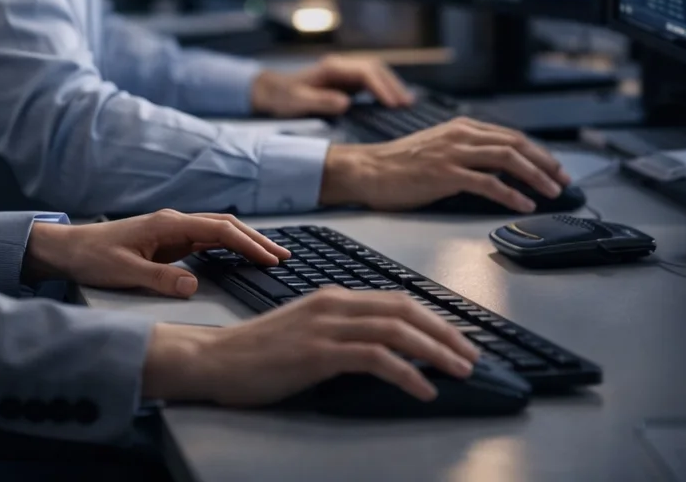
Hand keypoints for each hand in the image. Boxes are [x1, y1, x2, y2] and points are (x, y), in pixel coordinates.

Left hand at [23, 210, 290, 297]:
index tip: (270, 258)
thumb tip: (193, 285)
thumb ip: (160, 279)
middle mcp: (174, 222)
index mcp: (168, 225)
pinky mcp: (168, 240)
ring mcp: (172, 230)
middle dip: (256, 239)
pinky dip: (229, 246)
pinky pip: (206, 240)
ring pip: (218, 231)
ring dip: (245, 241)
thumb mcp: (125, 273)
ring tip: (271, 255)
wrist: (69, 249)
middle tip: (283, 256)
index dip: (247, 244)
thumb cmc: (93, 257)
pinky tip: (240, 255)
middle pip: (225, 225)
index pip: (219, 231)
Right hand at [141, 288, 480, 404]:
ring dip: (436, 351)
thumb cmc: (257, 352)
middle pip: (405, 310)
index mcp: (333, 296)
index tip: (457, 339)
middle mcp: (334, 304)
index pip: (397, 301)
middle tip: (471, 355)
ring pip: (397, 330)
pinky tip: (423, 388)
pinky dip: (406, 372)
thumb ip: (342, 331)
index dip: (434, 319)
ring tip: (459, 371)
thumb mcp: (306, 331)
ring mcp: (326, 326)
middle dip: (445, 332)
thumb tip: (382, 348)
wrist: (215, 360)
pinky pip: (375, 358)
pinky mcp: (318, 352)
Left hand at [250, 55, 412, 116]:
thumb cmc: (284, 97)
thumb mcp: (298, 102)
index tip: (393, 103)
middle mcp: (342, 66)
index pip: (365, 72)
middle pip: (376, 68)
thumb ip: (321, 101)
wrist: (273, 91)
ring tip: (407, 104)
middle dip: (393, 85)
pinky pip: (371, 81)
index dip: (381, 87)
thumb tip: (346, 103)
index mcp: (332, 67)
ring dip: (392, 85)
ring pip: (376, 72)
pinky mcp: (347, 81)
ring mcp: (345, 72)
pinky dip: (385, 89)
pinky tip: (394, 102)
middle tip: (407, 104)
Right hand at [318, 118, 571, 212]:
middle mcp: (460, 135)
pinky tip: (522, 204)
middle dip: (544, 162)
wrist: (368, 170)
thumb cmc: (399, 165)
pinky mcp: (445, 174)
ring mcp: (453, 153)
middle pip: (515, 144)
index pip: (510, 136)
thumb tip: (497, 168)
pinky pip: (487, 183)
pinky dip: (510, 194)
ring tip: (550, 192)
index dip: (538, 152)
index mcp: (461, 127)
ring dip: (534, 176)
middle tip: (562, 180)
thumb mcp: (438, 148)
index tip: (555, 168)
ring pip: (507, 159)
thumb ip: (466, 152)